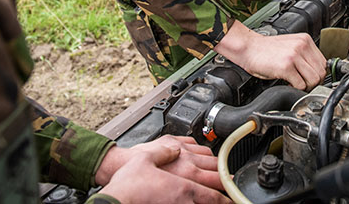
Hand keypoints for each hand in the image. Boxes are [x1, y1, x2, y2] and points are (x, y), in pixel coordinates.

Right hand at [95, 136, 230, 203]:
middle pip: (213, 195)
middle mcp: (186, 195)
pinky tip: (191, 200)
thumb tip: (175, 149)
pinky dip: (194, 202)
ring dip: (208, 198)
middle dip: (221, 192)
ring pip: (203, 202)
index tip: (232, 186)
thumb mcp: (148, 155)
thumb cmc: (128, 182)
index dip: (227, 185)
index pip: (216, 184)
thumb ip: (167, 150)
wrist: (116, 201)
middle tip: (227, 190)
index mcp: (186, 177)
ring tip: (212, 196)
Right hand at [214, 20, 325, 89]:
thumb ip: (304, 55)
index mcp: (305, 40)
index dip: (318, 74)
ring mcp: (294, 56)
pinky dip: (295, 88)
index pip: (323, 63)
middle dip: (313, 82)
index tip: (309, 78)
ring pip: (314, 80)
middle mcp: (301, 46)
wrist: (248, 47)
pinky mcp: (286, 66)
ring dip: (305, 86)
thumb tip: (316, 72)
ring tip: (295, 83)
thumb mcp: (290, 46)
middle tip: (302, 84)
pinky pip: (300, 85)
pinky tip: (287, 83)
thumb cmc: (266, 49)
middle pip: (321, 72)